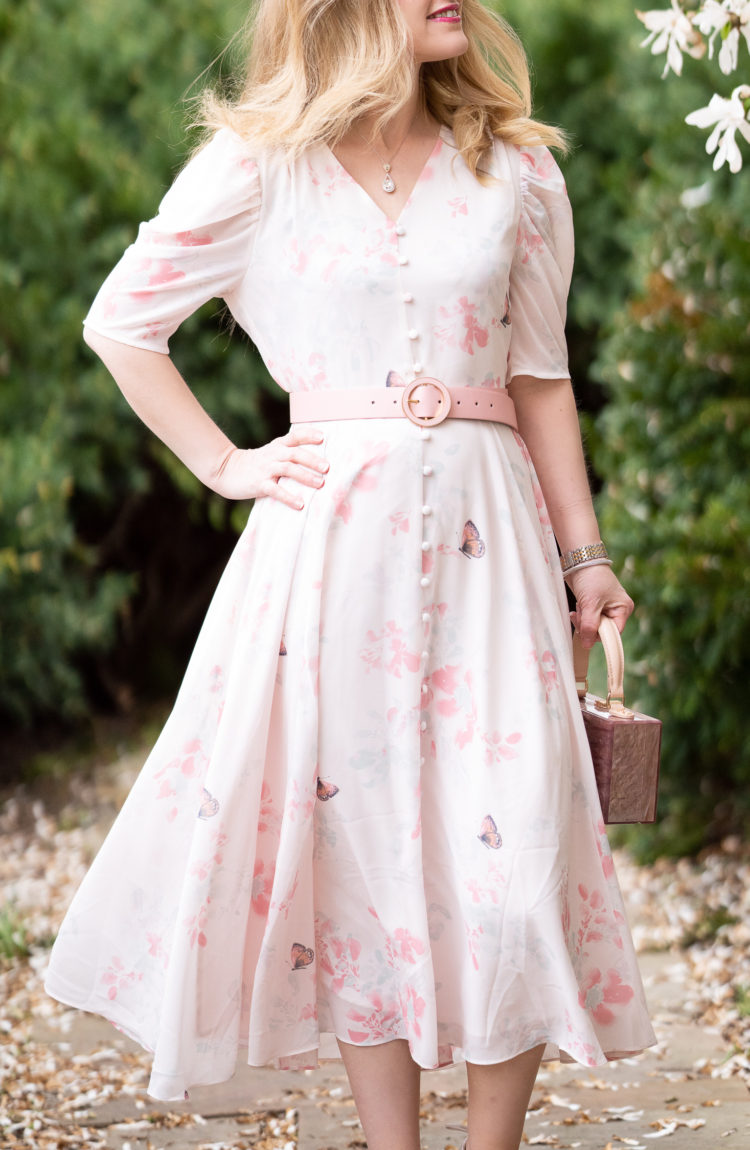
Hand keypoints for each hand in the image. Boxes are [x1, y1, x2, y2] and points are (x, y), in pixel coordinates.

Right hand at [211, 427, 328, 507]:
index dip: (309, 435)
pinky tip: (300, 504)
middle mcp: (273, 455)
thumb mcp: (271, 453)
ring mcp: (266, 469)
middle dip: (312, 460)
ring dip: (305, 476)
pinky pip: (276, 490)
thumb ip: (289, 454)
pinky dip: (289, 497)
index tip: (323, 438)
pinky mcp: (259, 484)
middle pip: (295, 453)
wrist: (227, 470)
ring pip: (288, 470)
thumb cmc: (255, 464)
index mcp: (277, 446)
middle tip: (327, 468)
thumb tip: (316, 461)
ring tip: (320, 484)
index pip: (294, 436)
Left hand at [565, 565, 633, 648]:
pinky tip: (577, 609)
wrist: (579, 561)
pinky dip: (581, 616)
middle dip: (588, 625)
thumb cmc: (591, 578)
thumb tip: (587, 644)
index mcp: (623, 609)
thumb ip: (589, 626)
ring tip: (579, 608)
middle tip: (580, 615)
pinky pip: (587, 619)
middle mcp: (617, 610)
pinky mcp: (594, 606)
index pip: (614, 633)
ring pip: (593, 625)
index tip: (587, 633)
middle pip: (602, 630)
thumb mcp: (590, 604)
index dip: (600, 635)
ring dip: (583, 620)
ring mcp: (605, 608)